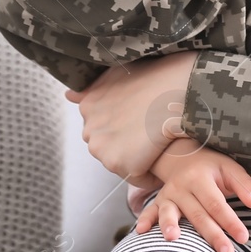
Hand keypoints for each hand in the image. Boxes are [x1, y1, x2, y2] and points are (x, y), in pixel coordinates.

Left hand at [67, 51, 198, 184]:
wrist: (181, 88)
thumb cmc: (160, 76)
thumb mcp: (120, 73)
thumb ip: (93, 87)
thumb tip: (68, 94)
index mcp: (88, 106)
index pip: (106, 127)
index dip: (128, 125)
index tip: (145, 119)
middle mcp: (90, 129)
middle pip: (111, 147)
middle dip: (130, 143)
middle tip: (154, 131)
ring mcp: (104, 149)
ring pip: (124, 163)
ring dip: (141, 159)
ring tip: (160, 143)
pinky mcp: (123, 165)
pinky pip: (141, 178)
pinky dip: (154, 173)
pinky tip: (167, 155)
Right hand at [135, 140, 250, 251]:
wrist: (183, 156)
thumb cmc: (211, 167)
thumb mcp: (229, 168)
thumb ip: (244, 185)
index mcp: (201, 178)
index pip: (218, 204)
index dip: (230, 221)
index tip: (243, 238)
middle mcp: (182, 187)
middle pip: (198, 215)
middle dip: (212, 235)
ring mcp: (168, 195)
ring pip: (170, 213)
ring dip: (170, 225)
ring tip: (173, 238)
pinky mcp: (158, 201)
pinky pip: (150, 211)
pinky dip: (145, 220)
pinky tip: (141, 231)